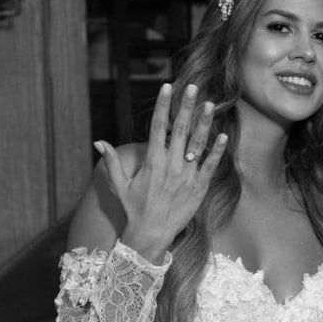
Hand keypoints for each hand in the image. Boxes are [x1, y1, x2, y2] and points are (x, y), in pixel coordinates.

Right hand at [94, 83, 227, 262]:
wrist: (151, 234)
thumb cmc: (134, 209)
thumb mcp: (119, 185)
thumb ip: (111, 161)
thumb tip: (98, 142)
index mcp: (152, 161)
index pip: (158, 126)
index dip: (163, 105)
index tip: (167, 87)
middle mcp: (170, 165)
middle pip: (180, 129)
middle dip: (187, 107)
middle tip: (194, 88)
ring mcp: (187, 176)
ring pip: (198, 144)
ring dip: (205, 123)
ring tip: (211, 105)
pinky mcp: (199, 187)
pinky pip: (211, 166)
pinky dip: (217, 151)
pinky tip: (223, 136)